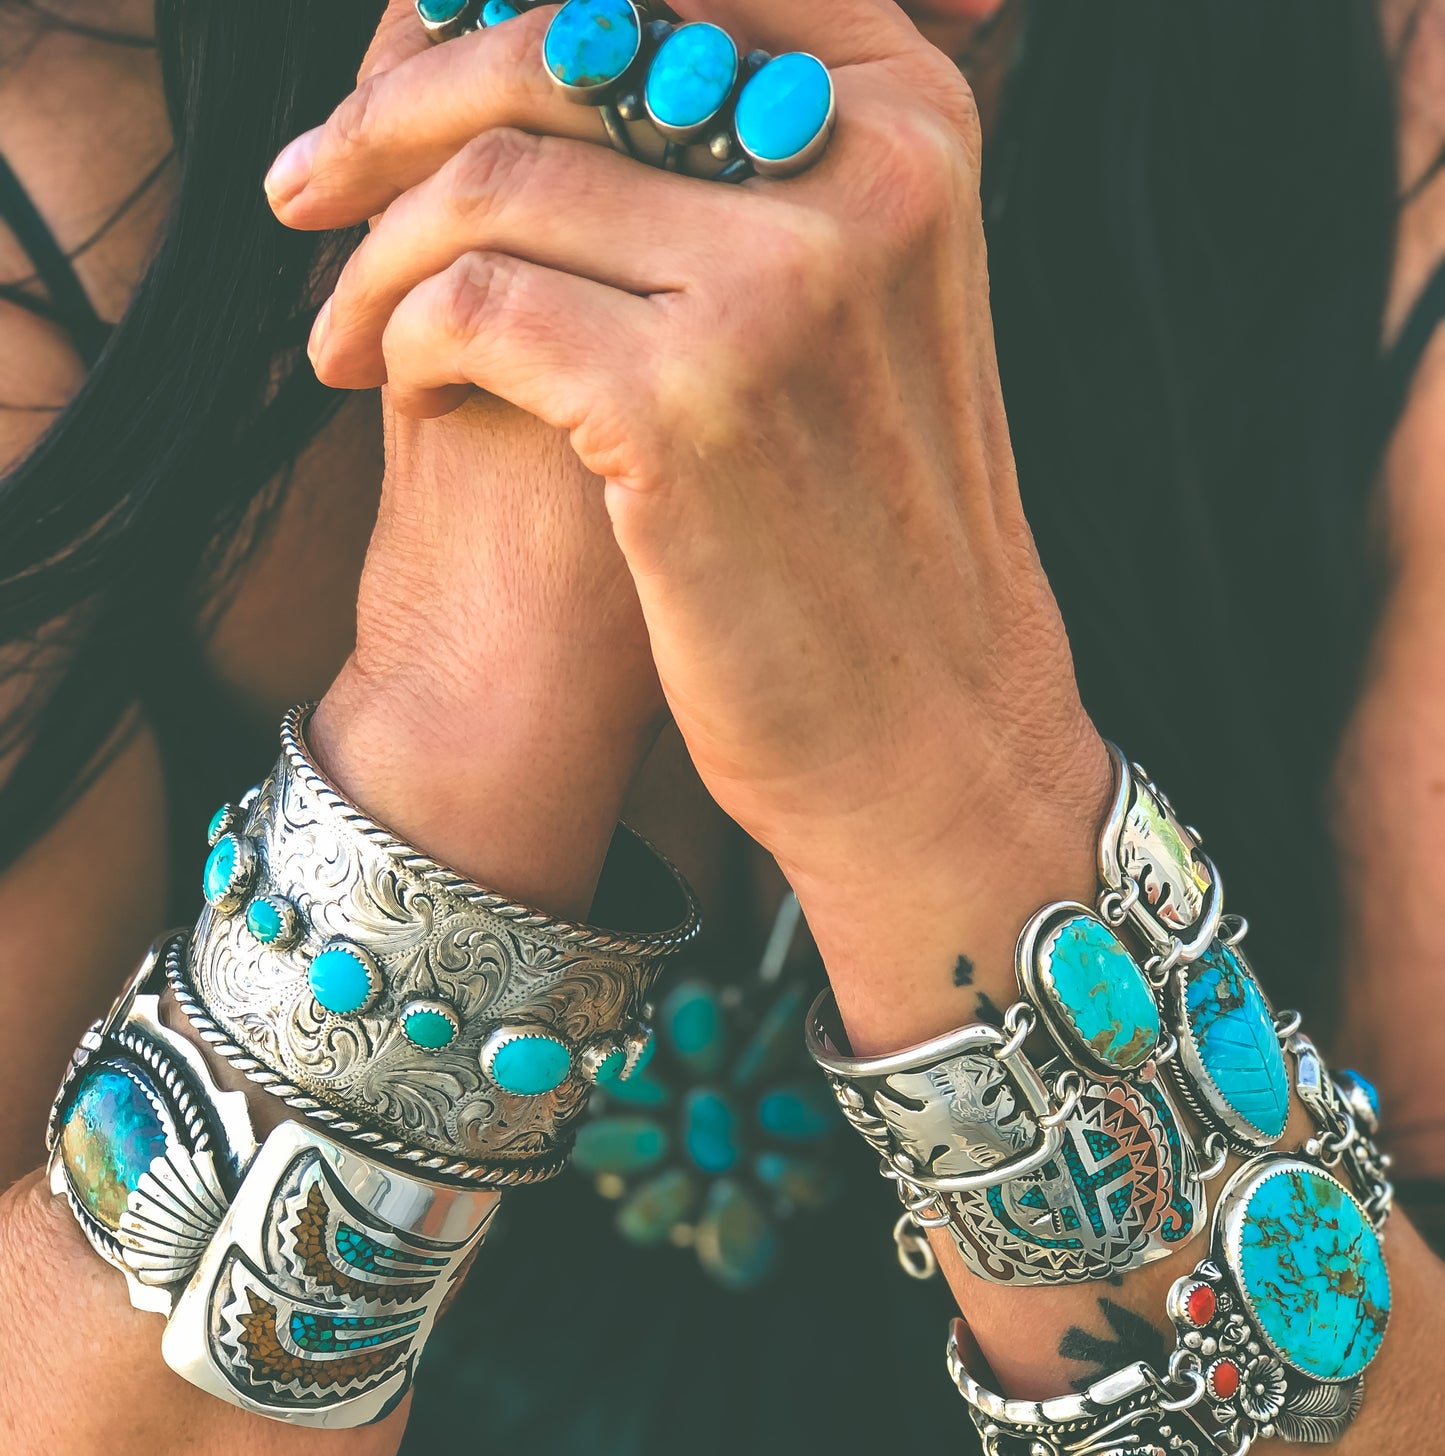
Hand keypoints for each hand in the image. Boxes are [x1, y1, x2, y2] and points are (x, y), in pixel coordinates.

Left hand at [272, 0, 1109, 1038]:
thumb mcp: (853, 307)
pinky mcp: (693, 407)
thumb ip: (745, 164)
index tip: (411, 81)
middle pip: (563, 42)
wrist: (924, 730)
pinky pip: (476, 303)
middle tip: (304, 183)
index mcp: (911, 116)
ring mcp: (785, 286)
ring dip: (370, 249)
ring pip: (493, 178)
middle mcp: (866, 168)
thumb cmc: (861, 527)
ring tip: (336, 325)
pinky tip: (387, 392)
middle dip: (395, 108)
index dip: (502, 15)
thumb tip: (536, 43)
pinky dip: (397, 337)